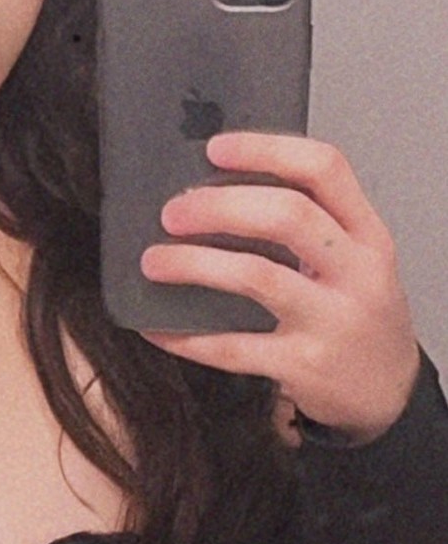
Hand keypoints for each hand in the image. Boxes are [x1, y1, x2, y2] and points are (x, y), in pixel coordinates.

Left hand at [138, 131, 420, 443]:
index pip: (324, 169)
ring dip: (194, 264)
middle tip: (173, 212)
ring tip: (154, 261)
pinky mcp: (302, 366)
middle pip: (286, 216)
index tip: (215, 149)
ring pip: (255, 276)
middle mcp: (355, 273)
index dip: (266, 150)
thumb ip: (311, 227)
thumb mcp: (356, 262)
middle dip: (219, 207)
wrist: (388, 394)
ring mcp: (330, 321)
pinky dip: (186, 336)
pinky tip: (158, 327)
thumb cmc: (361, 319)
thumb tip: (219, 194)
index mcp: (367, 235)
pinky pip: (232, 347)